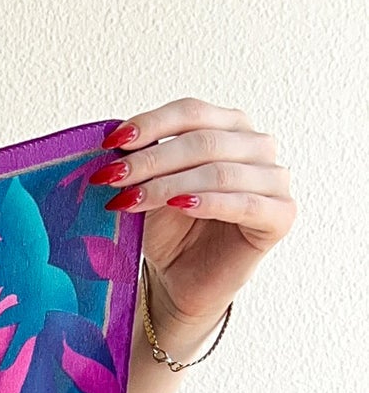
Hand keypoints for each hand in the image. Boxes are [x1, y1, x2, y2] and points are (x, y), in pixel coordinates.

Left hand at [88, 98, 295, 342]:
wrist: (183, 280)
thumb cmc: (170, 231)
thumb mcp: (151, 189)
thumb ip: (146, 161)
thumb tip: (116, 141)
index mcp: (230, 127)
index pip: (192, 112)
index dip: (151, 123)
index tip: (111, 142)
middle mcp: (258, 146)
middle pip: (203, 141)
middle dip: (151, 160)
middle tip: (111, 177)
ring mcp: (275, 179)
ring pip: (219, 171)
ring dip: (168, 185)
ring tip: (127, 200)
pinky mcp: (281, 216)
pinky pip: (245, 204)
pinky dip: (209, 203)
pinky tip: (179, 206)